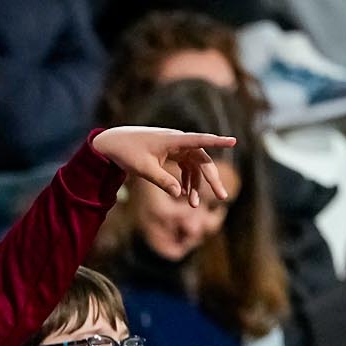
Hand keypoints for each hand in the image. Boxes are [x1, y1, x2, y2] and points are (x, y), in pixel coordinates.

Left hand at [91, 126, 236, 206]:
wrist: (112, 144)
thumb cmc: (127, 153)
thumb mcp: (144, 169)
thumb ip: (162, 181)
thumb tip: (179, 194)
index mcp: (173, 140)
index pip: (200, 140)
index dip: (217, 142)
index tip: (234, 141)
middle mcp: (178, 142)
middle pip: (202, 160)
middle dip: (212, 180)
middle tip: (223, 197)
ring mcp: (175, 147)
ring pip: (195, 166)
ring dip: (196, 185)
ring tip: (193, 205)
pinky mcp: (171, 153)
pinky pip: (186, 167)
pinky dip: (186, 180)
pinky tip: (184, 195)